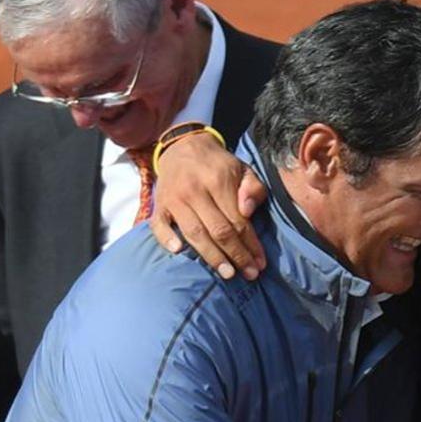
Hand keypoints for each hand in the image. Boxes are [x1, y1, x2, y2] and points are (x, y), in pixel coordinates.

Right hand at [150, 132, 268, 279]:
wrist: (184, 147)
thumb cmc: (219, 165)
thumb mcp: (244, 169)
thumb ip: (253, 189)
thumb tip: (248, 211)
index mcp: (218, 181)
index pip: (238, 221)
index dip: (251, 244)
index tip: (261, 263)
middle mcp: (194, 191)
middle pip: (218, 231)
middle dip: (236, 255)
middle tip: (249, 274)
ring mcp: (174, 198)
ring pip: (194, 233)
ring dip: (211, 257)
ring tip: (227, 274)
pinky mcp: (159, 204)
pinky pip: (159, 225)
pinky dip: (166, 238)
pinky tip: (178, 251)